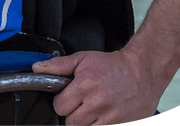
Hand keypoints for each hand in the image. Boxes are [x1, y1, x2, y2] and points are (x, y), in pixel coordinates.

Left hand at [33, 50, 161, 124]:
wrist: (142, 72)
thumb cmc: (112, 65)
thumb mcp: (83, 59)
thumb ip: (58, 66)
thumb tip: (37, 68)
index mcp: (85, 85)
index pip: (60, 107)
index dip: (62, 103)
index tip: (68, 98)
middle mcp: (98, 102)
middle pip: (71, 123)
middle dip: (73, 114)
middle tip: (82, 104)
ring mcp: (111, 117)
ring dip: (86, 124)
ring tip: (93, 111)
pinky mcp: (121, 125)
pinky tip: (103, 118)